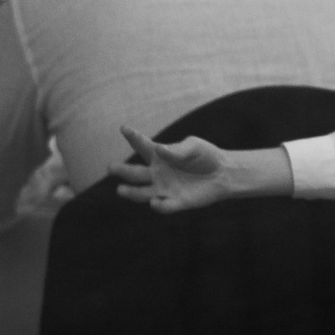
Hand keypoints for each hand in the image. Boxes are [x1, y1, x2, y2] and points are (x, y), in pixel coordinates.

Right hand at [111, 127, 287, 212]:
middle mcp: (157, 173)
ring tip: (121, 190)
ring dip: (131, 193)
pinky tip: (155, 202)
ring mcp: (165, 188)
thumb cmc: (206, 156)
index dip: (133, 137)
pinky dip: (158, 206)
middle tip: (110, 167)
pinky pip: (163, 206)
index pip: (142, 146)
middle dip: (122, 171)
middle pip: (135, 173)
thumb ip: (177, 150)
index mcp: (159, 156)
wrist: (224, 174)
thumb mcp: (194, 147)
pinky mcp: (176, 202)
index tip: (124, 128)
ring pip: (142, 193)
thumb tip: (160, 150)